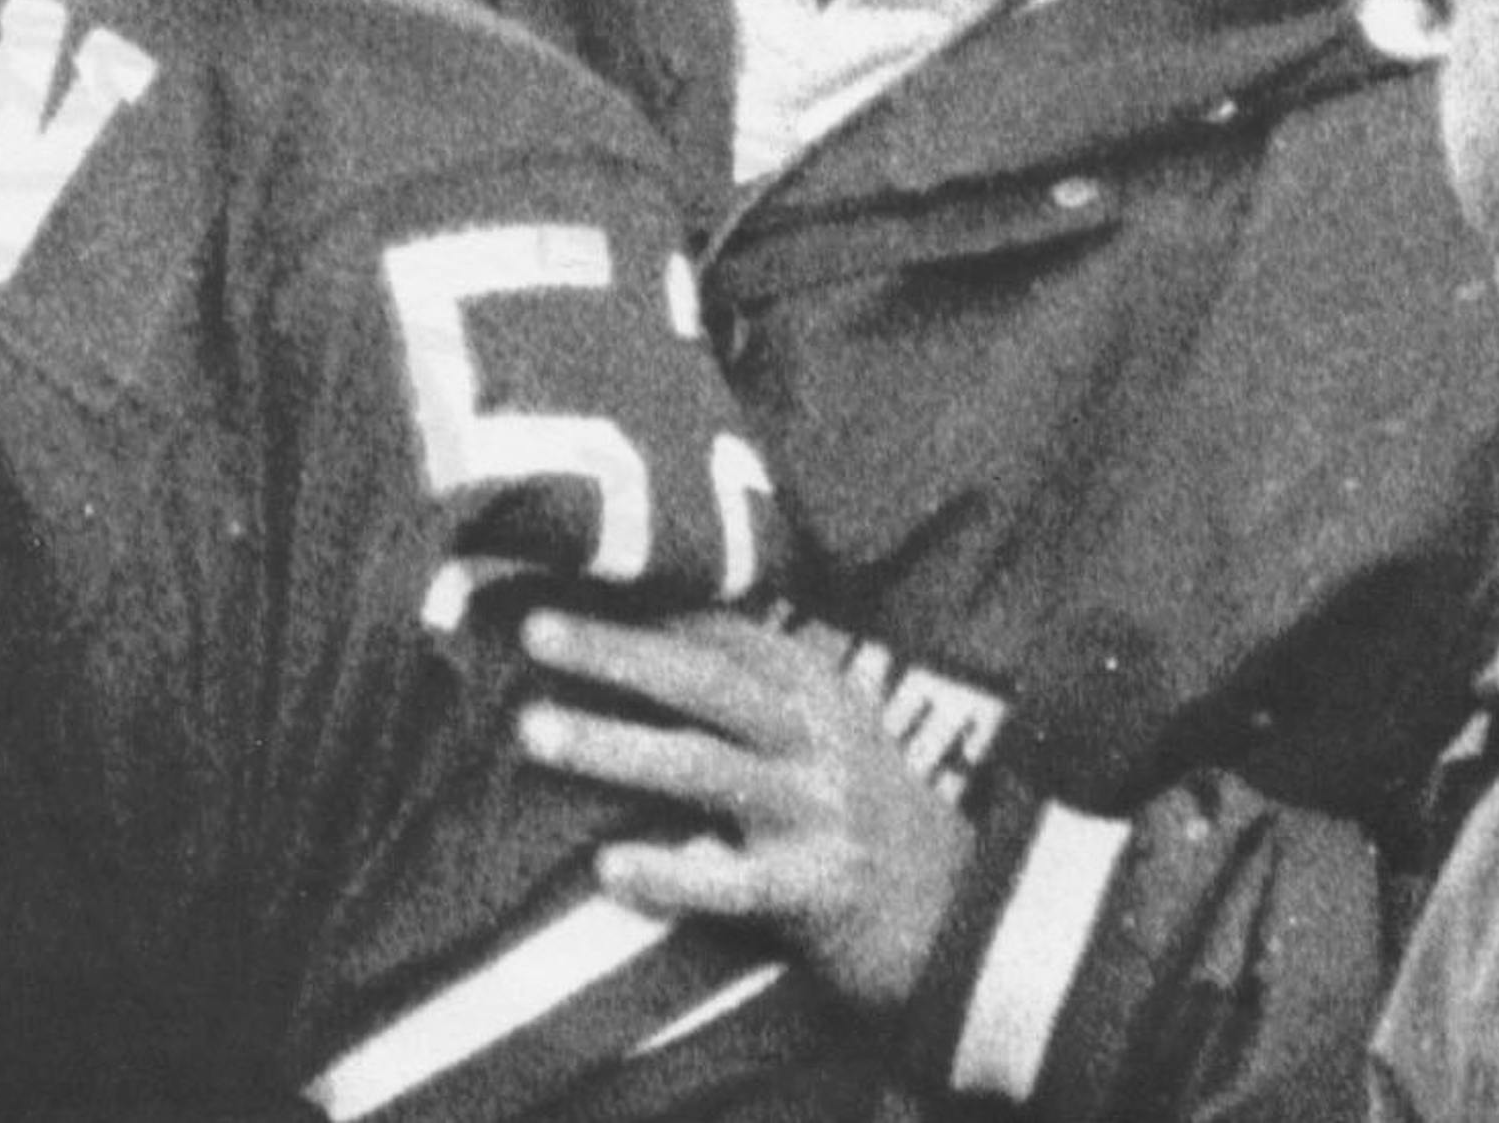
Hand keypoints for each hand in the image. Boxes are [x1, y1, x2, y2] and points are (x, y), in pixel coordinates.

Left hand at [518, 610, 971, 1012]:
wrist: (965, 918)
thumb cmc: (857, 808)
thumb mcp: (821, 726)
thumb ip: (748, 682)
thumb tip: (633, 628)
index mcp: (812, 686)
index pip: (718, 630)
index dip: (640, 606)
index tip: (561, 579)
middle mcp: (815, 737)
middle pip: (704, 681)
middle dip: (615, 652)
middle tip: (533, 631)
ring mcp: (817, 812)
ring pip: (705, 767)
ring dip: (615, 745)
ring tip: (533, 731)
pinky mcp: (817, 893)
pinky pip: (732, 883)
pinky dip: (669, 873)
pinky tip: (608, 868)